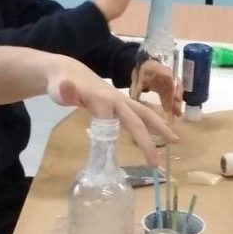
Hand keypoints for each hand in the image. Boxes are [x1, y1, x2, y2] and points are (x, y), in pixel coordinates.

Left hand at [46, 63, 176, 164]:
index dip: (112, 144)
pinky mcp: (119, 104)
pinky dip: (149, 124)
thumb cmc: (60, 83)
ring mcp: (119, 101)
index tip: (109, 160)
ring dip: (159, 127)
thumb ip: (63, 91)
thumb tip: (66, 88)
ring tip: (174, 140)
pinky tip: (157, 135)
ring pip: (143, 114)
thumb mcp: (58, 88)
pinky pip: (137, 115)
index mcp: (103, 100)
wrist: (66, 72)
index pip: (112, 125)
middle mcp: (116, 100)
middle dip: (149, 139)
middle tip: (158, 161)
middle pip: (138, 119)